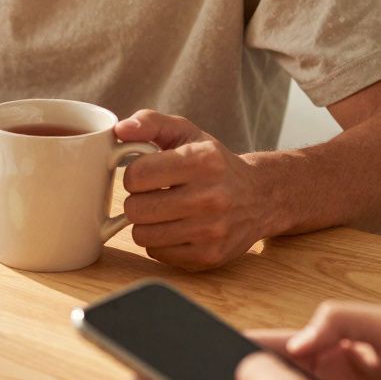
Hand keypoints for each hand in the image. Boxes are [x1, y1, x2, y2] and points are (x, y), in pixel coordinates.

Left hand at [116, 110, 265, 269]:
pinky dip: (159, 242)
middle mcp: (211, 197)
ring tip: (164, 212)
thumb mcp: (187, 133)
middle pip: (135, 209)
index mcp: (203, 161)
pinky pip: (156, 253)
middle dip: (137, 200)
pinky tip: (177, 228)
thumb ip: (151, 123)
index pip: (136, 175)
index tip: (146, 174)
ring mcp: (211, 230)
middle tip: (153, 195)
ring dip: (146, 223)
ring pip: (142, 235)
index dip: (134, 175)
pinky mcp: (208, 256)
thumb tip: (120, 129)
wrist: (261, 197)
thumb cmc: (214, 163)